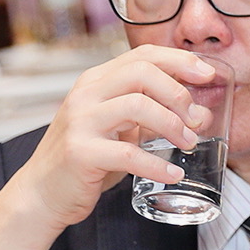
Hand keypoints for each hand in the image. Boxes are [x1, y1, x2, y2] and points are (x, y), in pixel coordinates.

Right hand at [2, 46, 218, 228]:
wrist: (42, 192)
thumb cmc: (88, 158)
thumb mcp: (120, 128)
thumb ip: (154, 115)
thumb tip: (201, 113)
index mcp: (96, 82)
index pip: (142, 56)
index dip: (179, 60)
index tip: (207, 73)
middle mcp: (86, 95)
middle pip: (141, 73)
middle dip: (178, 93)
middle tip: (197, 119)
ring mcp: (80, 122)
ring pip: (137, 106)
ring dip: (172, 125)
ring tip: (189, 144)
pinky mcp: (80, 153)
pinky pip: (128, 154)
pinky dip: (157, 164)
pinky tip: (173, 174)